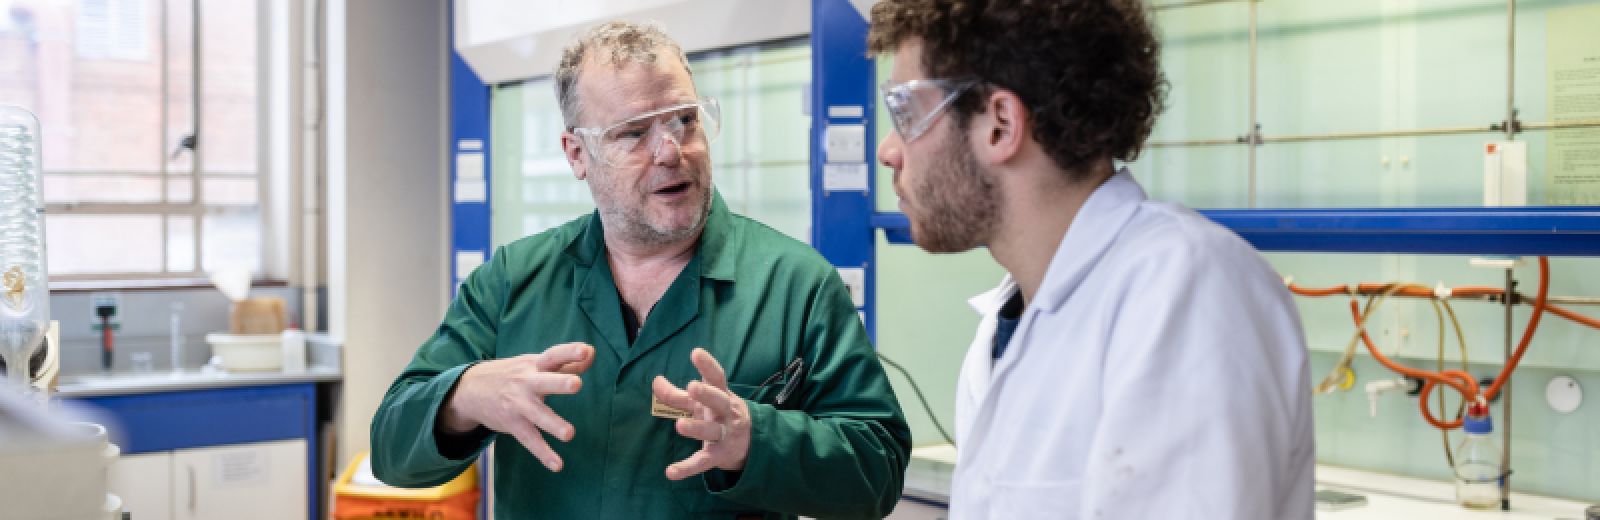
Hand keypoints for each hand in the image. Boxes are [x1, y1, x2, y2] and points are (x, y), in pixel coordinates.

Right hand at [441, 342, 594, 470]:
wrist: (470, 390)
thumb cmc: (513, 374)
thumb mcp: (535, 364)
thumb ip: (565, 362)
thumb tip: (592, 353)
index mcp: (535, 365)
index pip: (554, 355)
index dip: (569, 352)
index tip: (586, 351)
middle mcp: (526, 383)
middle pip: (544, 382)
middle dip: (559, 382)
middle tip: (577, 384)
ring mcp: (519, 404)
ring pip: (537, 415)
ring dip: (553, 424)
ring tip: (569, 434)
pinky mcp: (513, 424)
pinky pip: (530, 440)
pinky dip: (543, 454)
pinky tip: (557, 465)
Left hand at [652, 347, 752, 479]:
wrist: (751, 443)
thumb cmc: (720, 415)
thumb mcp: (703, 402)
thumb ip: (677, 394)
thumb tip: (655, 381)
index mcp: (722, 395)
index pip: (717, 377)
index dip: (707, 365)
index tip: (695, 352)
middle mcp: (726, 413)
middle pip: (719, 401)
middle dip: (707, 394)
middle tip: (692, 386)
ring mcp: (724, 434)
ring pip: (711, 431)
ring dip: (696, 428)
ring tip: (679, 425)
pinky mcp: (718, 456)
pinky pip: (702, 462)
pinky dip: (686, 468)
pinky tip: (670, 472)